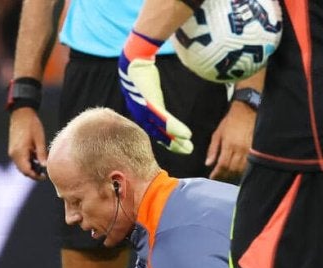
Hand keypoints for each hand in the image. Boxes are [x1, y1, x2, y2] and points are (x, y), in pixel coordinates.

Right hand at [8, 107, 47, 179]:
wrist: (21, 113)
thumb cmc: (31, 125)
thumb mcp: (39, 140)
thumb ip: (42, 154)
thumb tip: (45, 167)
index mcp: (19, 153)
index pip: (27, 171)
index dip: (36, 176)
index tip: (45, 176)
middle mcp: (13, 154)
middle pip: (23, 170)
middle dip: (34, 173)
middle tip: (45, 172)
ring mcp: (12, 152)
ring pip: (22, 166)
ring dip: (31, 167)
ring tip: (42, 163)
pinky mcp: (13, 149)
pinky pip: (20, 160)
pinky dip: (28, 161)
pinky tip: (36, 157)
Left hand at [118, 31, 192, 153]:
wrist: (134, 60)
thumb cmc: (141, 74)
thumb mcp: (147, 91)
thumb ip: (152, 101)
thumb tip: (155, 104)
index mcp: (141, 112)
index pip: (154, 130)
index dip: (166, 139)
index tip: (178, 146)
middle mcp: (141, 114)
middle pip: (158, 133)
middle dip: (173, 144)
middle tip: (187, 151)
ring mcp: (145, 109)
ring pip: (162, 128)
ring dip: (176, 139)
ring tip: (189, 147)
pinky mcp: (150, 102)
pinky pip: (163, 118)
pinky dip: (174, 128)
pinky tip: (185, 134)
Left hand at [206, 102, 253, 181]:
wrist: (247, 110)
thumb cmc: (230, 121)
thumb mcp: (218, 133)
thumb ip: (213, 149)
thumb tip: (208, 163)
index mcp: (229, 145)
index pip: (222, 165)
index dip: (217, 173)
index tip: (212, 177)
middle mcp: (240, 149)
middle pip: (232, 169)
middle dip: (224, 175)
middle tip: (219, 177)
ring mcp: (250, 150)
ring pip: (241, 169)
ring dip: (234, 175)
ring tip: (227, 175)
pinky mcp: (256, 149)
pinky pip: (249, 164)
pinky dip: (243, 170)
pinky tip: (238, 171)